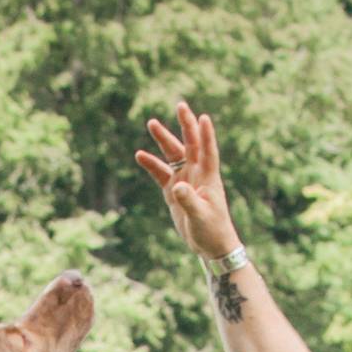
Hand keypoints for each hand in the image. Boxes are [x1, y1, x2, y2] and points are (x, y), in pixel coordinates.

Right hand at [133, 101, 241, 259]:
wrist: (210, 246)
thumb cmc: (212, 231)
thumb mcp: (200, 216)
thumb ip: (188, 200)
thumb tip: (177, 186)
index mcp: (209, 178)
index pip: (208, 151)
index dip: (206, 135)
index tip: (203, 117)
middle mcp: (197, 174)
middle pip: (190, 145)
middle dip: (185, 125)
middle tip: (180, 105)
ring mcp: (185, 181)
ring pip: (173, 155)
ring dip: (163, 140)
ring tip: (152, 123)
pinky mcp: (174, 192)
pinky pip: (161, 174)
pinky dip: (151, 164)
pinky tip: (140, 155)